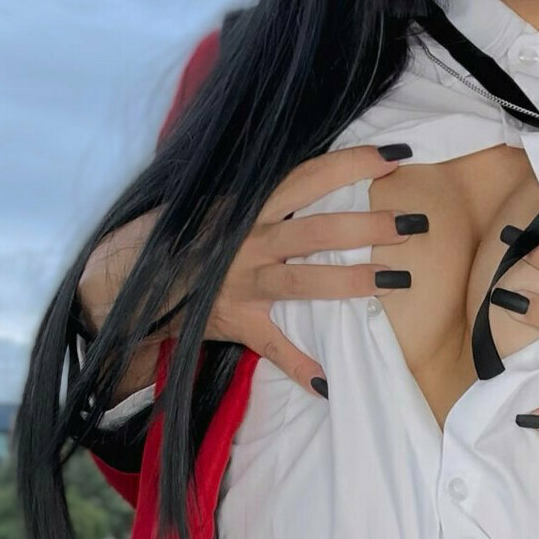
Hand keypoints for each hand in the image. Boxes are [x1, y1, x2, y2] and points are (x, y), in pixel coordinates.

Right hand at [77, 143, 423, 398]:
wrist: (126, 279)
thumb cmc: (185, 236)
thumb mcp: (220, 204)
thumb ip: (263, 194)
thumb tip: (319, 171)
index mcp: (246, 206)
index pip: (305, 178)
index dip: (349, 165)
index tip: (394, 155)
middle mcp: (247, 241)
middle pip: (316, 229)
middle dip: (366, 225)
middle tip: (413, 223)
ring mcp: (242, 283)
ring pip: (305, 280)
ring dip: (352, 280)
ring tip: (397, 279)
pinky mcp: (236, 321)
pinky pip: (273, 346)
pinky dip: (299, 365)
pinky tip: (328, 382)